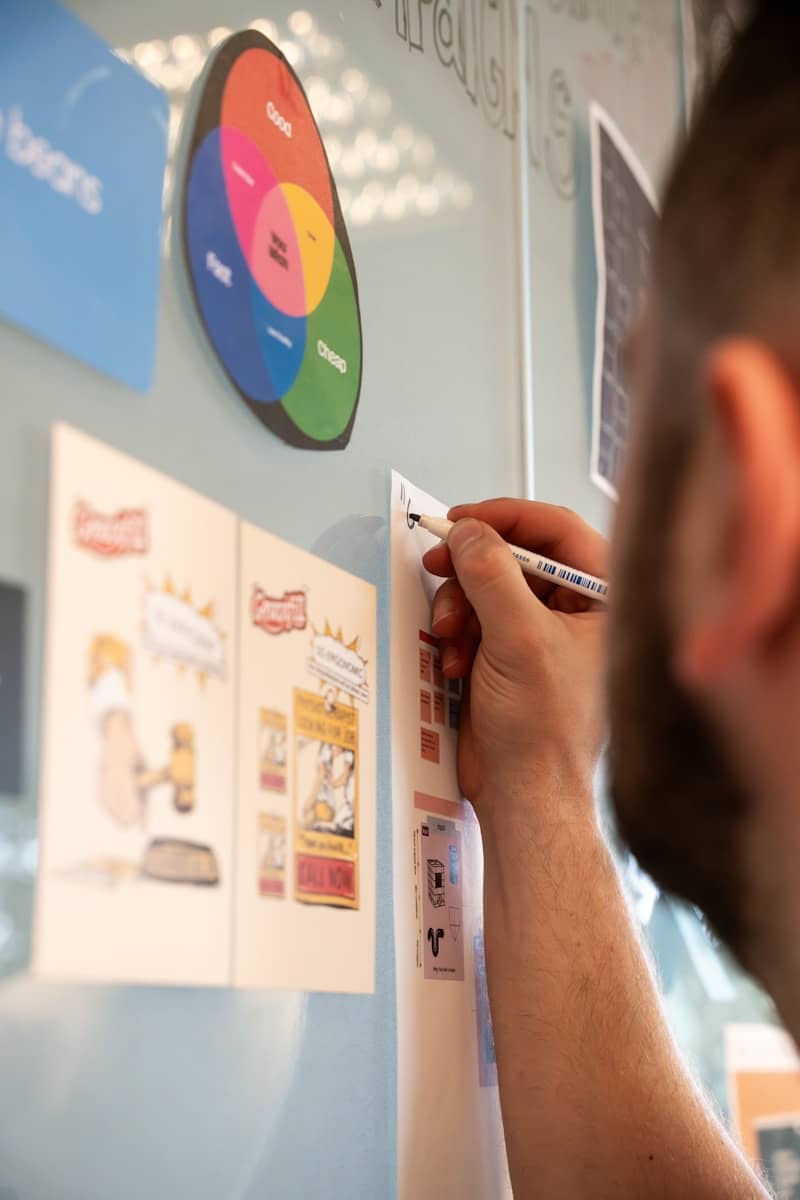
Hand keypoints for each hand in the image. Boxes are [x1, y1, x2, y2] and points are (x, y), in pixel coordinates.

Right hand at [423, 499, 607, 822]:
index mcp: (603, 599)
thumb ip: (491, 574)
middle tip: (438, 562)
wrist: (525, 795)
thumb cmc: (545, 732)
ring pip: (488, 587)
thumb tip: (468, 530)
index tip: (461, 519)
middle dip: (472, 568)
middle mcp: (577, 611)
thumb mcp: (518, 638)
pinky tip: (456, 663)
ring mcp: (542, 633)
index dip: (505, 516)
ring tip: (450, 635)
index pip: (556, 529)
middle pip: (515, 555)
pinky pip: (476, 620)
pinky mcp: (511, 656)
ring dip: (459, 606)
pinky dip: (458, 635)